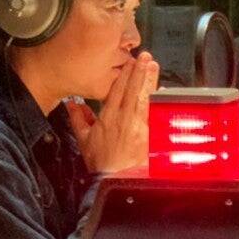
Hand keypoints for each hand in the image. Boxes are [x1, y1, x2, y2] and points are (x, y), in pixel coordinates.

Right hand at [66, 51, 159, 174]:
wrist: (117, 180)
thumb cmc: (102, 163)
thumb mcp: (84, 140)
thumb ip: (79, 119)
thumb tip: (73, 104)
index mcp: (108, 117)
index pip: (117, 90)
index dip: (124, 75)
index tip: (130, 62)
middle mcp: (124, 118)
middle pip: (133, 90)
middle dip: (140, 72)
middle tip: (146, 58)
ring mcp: (139, 126)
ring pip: (145, 98)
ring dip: (150, 81)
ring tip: (154, 67)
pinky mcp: (151, 134)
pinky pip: (156, 113)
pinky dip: (160, 101)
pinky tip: (165, 92)